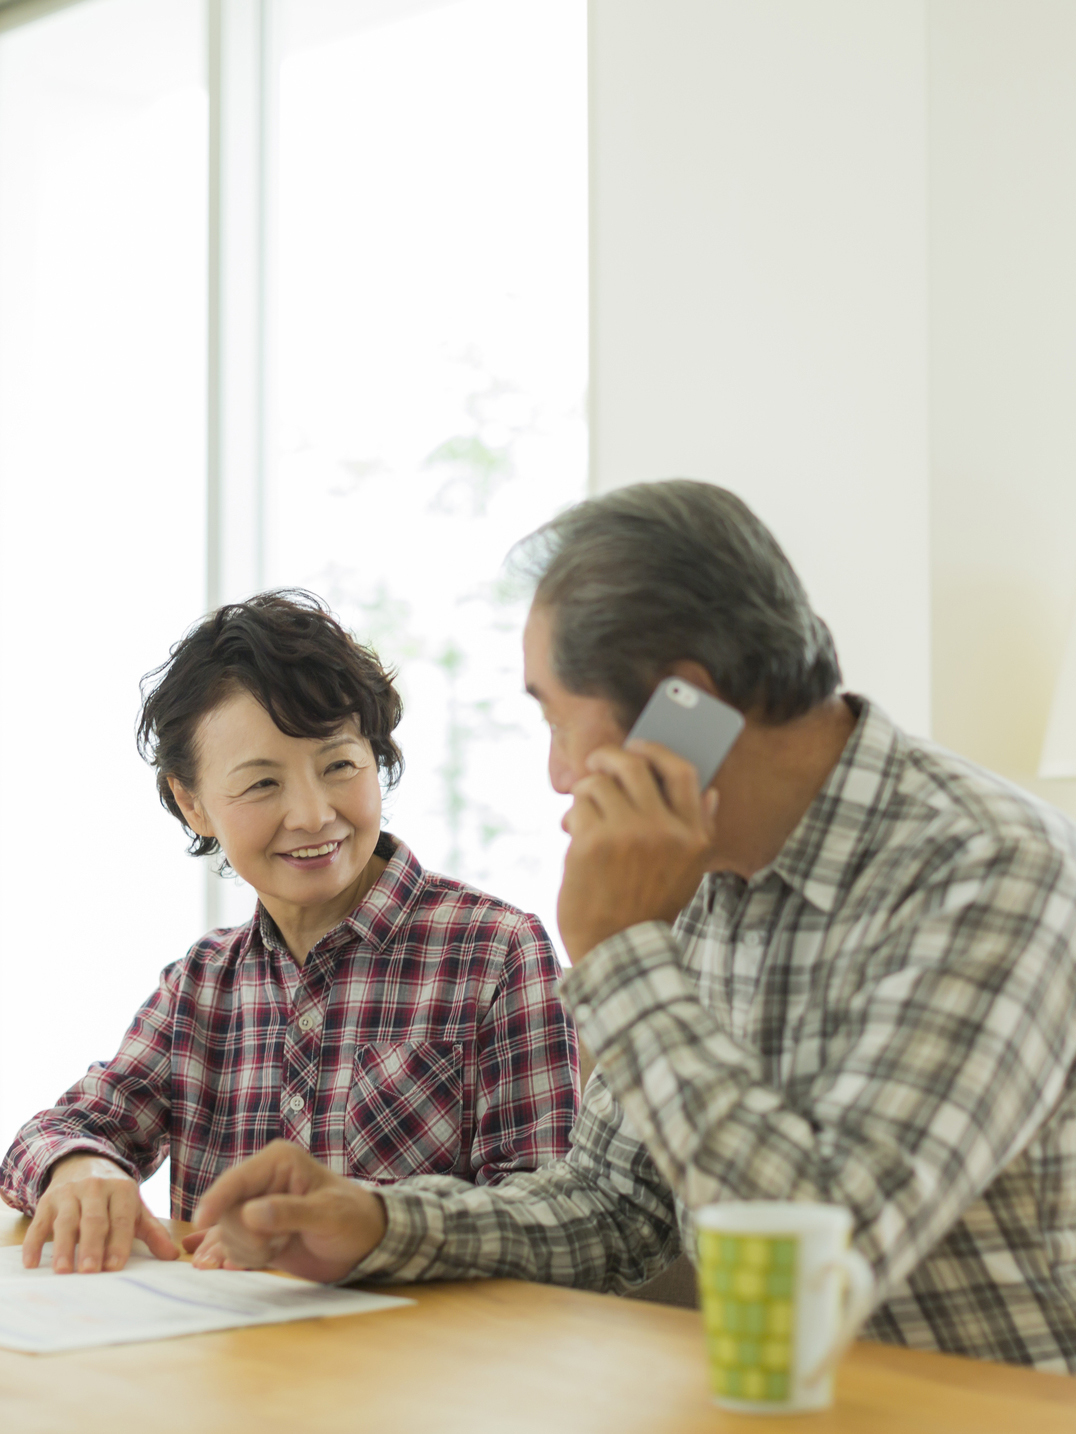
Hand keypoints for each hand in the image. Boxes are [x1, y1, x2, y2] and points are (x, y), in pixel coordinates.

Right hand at [23, 1154, 178, 1273]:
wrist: (83, 1163)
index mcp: (121, 1189)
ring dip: (64, 1246)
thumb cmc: (113, 1195)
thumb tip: (172, 1257)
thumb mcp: (135, 1208)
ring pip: (66, 1220)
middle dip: (92, 1245)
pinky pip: (39, 1222)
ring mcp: (69, 1193)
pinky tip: (32, 1263)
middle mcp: (95, 1188)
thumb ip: (152, 1232)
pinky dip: (34, 1243)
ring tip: (64, 1270)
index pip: (121, 1219)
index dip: (118, 1243)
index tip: (114, 1267)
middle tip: (90, 1271)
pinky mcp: (46, 1201)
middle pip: (94, 1219)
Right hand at [192, 1140, 387, 1283]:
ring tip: (279, 1248)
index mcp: (278, 1162)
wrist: (364, 1244)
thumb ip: (290, 1213)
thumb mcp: (328, 1215)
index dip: (216, 1200)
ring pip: (226, 1232)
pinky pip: (230, 1246)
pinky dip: (242, 1257)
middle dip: (246, 1237)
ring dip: (247, 1250)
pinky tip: (260, 1256)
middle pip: (226, 1211)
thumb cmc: (353, 1219)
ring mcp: (255, 1207)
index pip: (236, 1180)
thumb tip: (250, 1214)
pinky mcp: (255, 1232)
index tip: (203, 1221)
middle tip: (276, 1246)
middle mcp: (261, 1181)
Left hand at [557, 739, 718, 961]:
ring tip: (582, 811)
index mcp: (693, 834)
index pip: (682, 771)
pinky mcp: (593, 843)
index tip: (637, 745)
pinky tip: (573, 834)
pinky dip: (572, 817)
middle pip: (634, 765)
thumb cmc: (649, 907)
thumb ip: (702, 828)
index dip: (657, 750)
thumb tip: (712, 791)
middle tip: (596, 762)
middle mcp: (664, 829)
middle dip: (608, 756)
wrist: (618, 949)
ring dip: (585, 792)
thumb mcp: (689, 871)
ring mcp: (628, 834)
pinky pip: (578, 807)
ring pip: (598, 784)